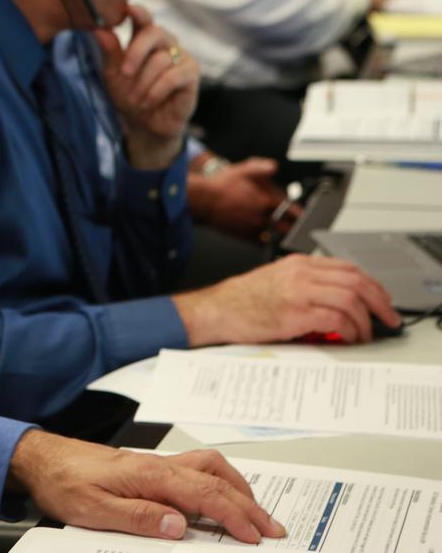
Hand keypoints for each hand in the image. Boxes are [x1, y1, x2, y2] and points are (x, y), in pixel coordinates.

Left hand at [7, 431, 284, 543]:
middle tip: (273, 528)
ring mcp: (154, 464)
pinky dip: (216, 480)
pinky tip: (218, 495)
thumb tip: (178, 526)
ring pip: (208, 466)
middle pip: (216, 478)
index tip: (256, 537)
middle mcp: (157, 465)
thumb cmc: (63, 481)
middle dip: (249, 503)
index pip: (205, 494)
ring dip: (236, 486)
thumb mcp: (93, 509)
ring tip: (254, 511)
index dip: (236, 516)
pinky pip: (193, 468)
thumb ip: (137, 518)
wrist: (41, 459)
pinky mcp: (148, 468)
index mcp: (149, 475)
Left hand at [94, 5, 198, 169]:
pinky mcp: (191, 73)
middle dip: (136, 53)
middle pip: (154, 32)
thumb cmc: (129, 94)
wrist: (145, 124)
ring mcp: (181, 56)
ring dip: (143, 83)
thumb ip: (109, 52)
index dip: (138, 12)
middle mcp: (165, 42)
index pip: (144, 18)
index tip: (128, 9)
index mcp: (145, 38)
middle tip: (125, 73)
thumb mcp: (113, 75)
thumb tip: (99, 30)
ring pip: (160, 59)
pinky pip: (173, 76)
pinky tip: (148, 101)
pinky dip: (156, 91)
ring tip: (135, 99)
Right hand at [172, 253, 400, 345]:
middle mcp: (300, 273)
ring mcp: (298, 292)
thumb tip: (336, 302)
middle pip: (356, 281)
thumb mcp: (276, 281)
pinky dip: (348, 330)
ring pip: (351, 299)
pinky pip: (336, 319)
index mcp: (298, 264)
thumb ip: (305, 284)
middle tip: (388, 319)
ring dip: (365, 321)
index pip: (348, 268)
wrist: (214, 310)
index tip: (381, 301)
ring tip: (364, 335)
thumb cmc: (240, 301)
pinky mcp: (294, 313)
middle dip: (379, 302)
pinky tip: (347, 338)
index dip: (373, 285)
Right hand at [187, 156, 293, 240]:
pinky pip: (261, 241)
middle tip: (297, 226)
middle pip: (287, 226)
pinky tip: (266, 235)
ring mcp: (254, 228)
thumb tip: (275, 167)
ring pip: (274, 234)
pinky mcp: (244, 236)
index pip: (292, 210)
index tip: (302, 216)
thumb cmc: (221, 185)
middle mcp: (263, 216)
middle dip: (293, 226)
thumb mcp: (244, 169)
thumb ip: (262, 167)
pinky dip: (266, 239)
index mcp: (267, 201)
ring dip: (280, 233)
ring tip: (283, 231)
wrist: (203, 200)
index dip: (299, 213)